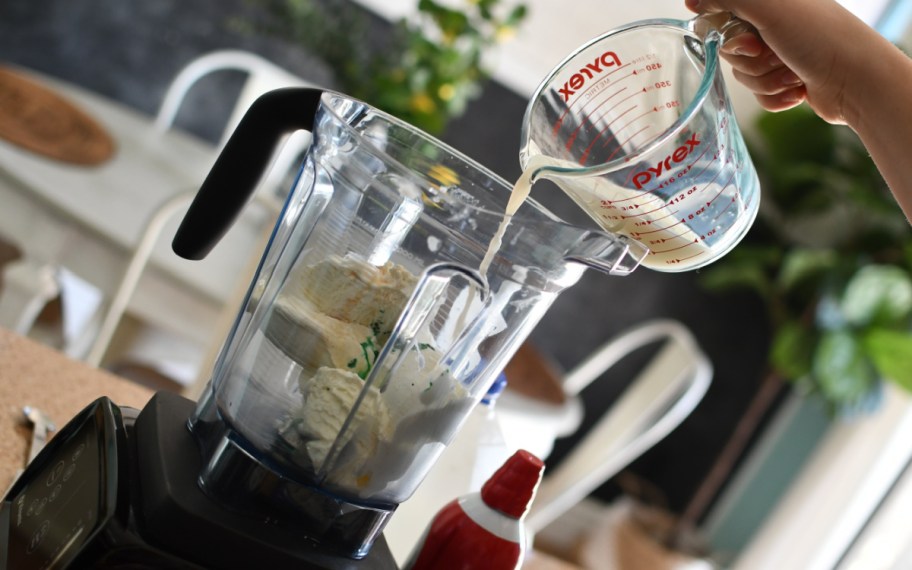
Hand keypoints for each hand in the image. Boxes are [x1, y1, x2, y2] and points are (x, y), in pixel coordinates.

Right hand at [685, 0, 875, 125]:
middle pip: (731, 49)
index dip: (726, 33)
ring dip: (765, 80)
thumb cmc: (819, 37)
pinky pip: (759, 95)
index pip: (724, 15)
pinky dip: (775, 97)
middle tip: (772, 53)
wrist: (856, 80)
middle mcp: (777, 25)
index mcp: (772, 4)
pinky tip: (797, 90)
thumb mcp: (768, 8)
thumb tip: (692, 1)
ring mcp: (783, 54)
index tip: (745, 40)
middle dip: (750, 60)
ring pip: (745, 75)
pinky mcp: (787, 82)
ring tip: (793, 73)